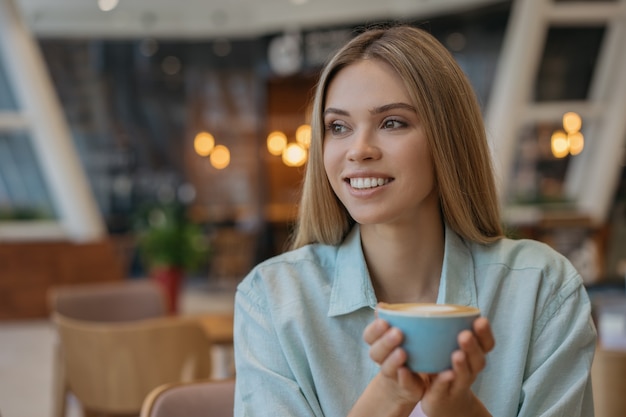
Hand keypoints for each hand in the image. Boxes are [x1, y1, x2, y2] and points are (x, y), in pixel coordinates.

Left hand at [363, 315, 494, 416]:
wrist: (441, 399)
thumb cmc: (439, 365)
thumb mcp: (437, 345)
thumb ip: (423, 325)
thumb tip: (383, 306)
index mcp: (470, 354)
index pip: (485, 342)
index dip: (484, 332)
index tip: (480, 318)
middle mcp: (469, 369)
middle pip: (478, 359)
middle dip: (472, 346)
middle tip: (465, 334)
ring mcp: (458, 384)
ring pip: (464, 376)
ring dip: (460, 365)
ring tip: (455, 354)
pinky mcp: (444, 396)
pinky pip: (443, 390)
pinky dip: (442, 383)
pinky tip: (441, 376)